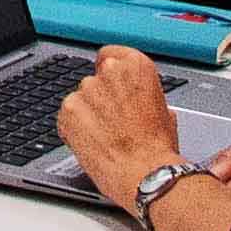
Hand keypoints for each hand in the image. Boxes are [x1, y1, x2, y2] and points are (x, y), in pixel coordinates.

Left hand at [55, 47, 185, 205]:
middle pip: (94, 80)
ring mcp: (87, 90)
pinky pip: (66, 116)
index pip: (110, 55)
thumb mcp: (164, 113)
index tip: (108, 83)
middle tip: (111, 123)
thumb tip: (140, 100)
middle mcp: (110, 72)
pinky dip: (72, 129)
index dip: (107, 71)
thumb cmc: (158, 150)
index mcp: (136, 67)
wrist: (146, 175)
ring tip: (103, 139)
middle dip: (99, 100)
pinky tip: (90, 144)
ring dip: (86, 115)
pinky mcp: (68, 111)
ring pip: (79, 99)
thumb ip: (145, 96)